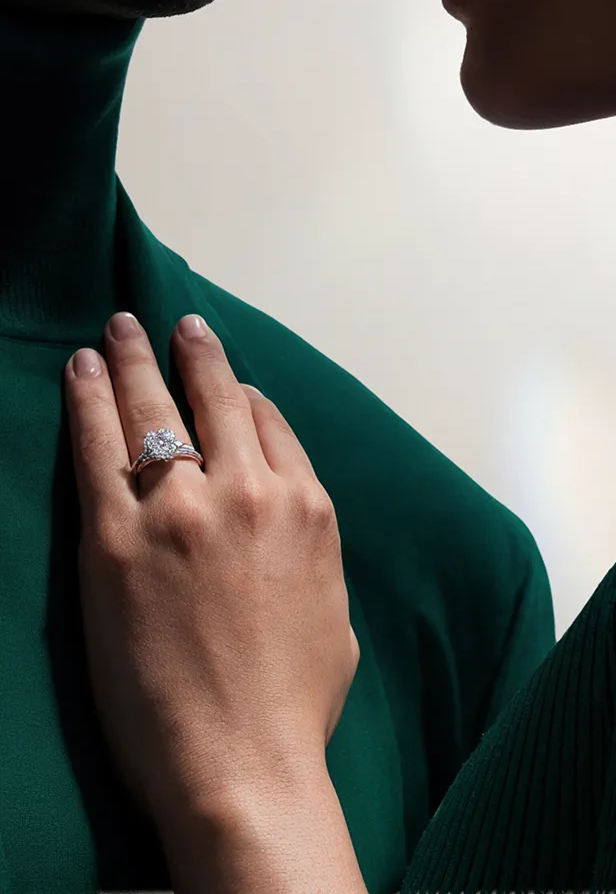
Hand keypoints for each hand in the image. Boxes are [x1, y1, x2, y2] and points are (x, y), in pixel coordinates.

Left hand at [64, 311, 359, 835]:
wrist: (244, 765)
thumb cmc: (295, 705)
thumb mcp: (334, 615)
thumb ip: (313, 552)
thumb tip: (292, 522)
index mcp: (307, 510)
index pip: (271, 426)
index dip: (244, 397)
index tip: (227, 383)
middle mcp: (249, 493)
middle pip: (217, 398)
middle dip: (195, 352)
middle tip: (176, 325)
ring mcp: (182, 511)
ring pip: (157, 410)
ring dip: (137, 360)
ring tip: (120, 329)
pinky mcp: (118, 540)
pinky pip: (99, 450)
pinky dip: (88, 402)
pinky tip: (80, 372)